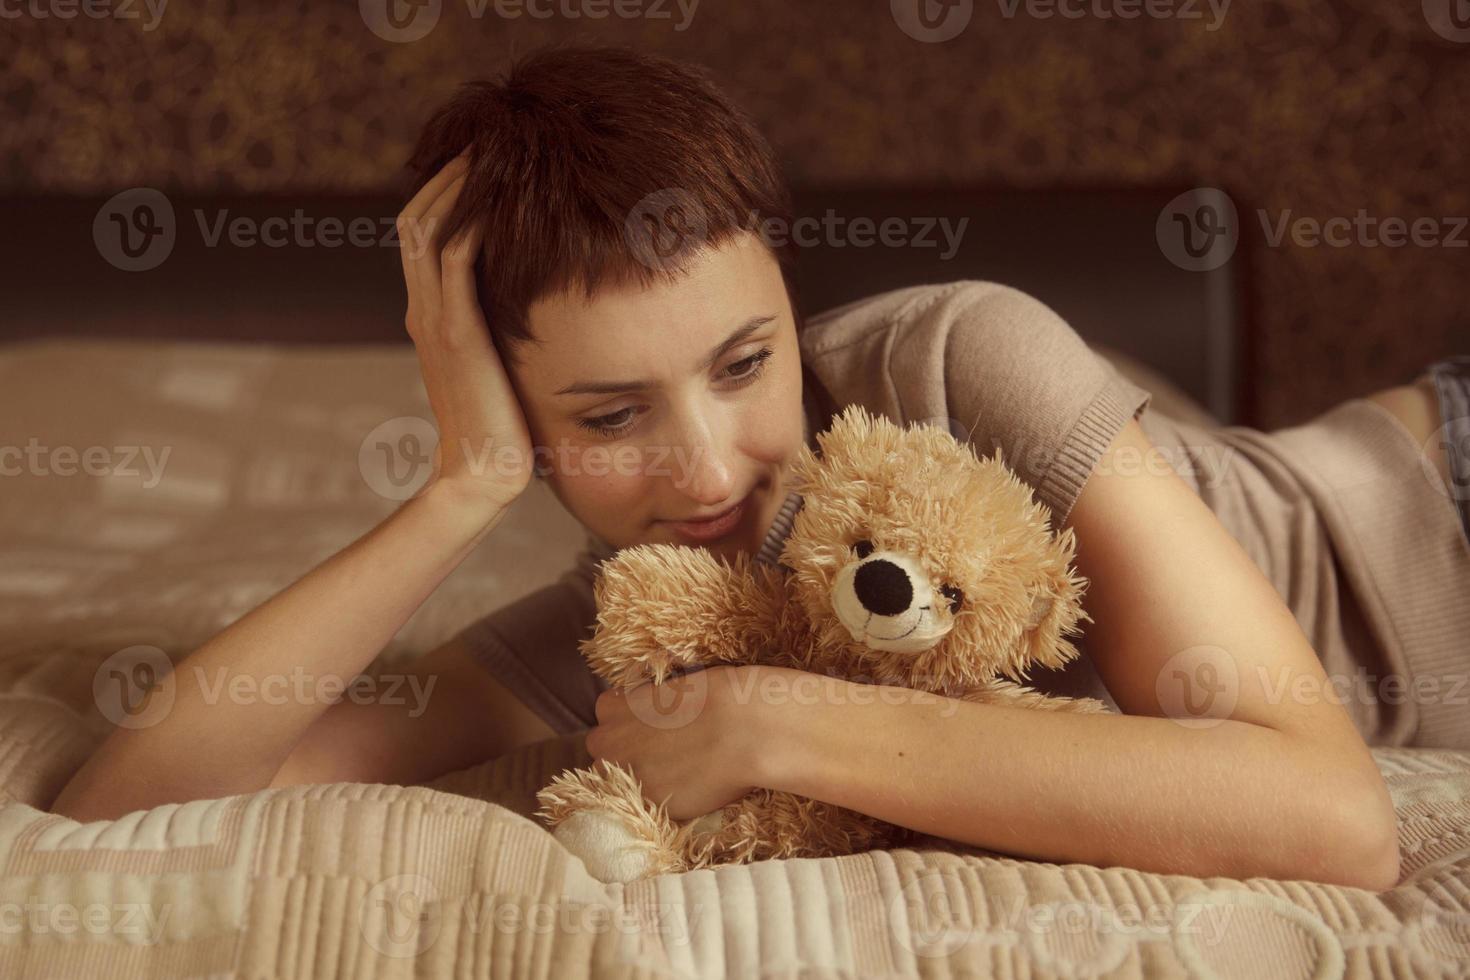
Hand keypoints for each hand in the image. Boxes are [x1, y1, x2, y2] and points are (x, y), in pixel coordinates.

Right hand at [397, 149, 534, 517]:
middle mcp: (424, 311)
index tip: (481, 165)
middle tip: (484, 142)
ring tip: (489, 152)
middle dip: (447, 176)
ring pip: (429, 230)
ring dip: (457, 187)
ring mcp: (434, 321)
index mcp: (430, 317)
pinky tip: (498, 199)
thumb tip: (538, 305)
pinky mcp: (455, 334)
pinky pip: (455, 260)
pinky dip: (471, 222)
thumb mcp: (500, 367)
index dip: (444, 194)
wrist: (482, 476)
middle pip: (417, 219)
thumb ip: (503, 332)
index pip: (424, 235)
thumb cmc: (505, 430)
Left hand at [585, 665, 766, 820]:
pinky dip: (660, 797)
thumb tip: (656, 714)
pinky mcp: (647, 803)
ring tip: (675, 771)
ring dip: (638, 777)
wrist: (741, 729)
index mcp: (611, 707)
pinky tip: (686, 786)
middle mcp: (607, 743)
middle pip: (606, 750)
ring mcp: (624, 776)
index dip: (631, 722)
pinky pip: (645, 802)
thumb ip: (650, 704)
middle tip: (663, 751)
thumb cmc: (714, 696)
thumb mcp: (670, 687)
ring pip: (619, 781)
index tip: (653, 725)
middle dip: (627, 752)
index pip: (608, 717)